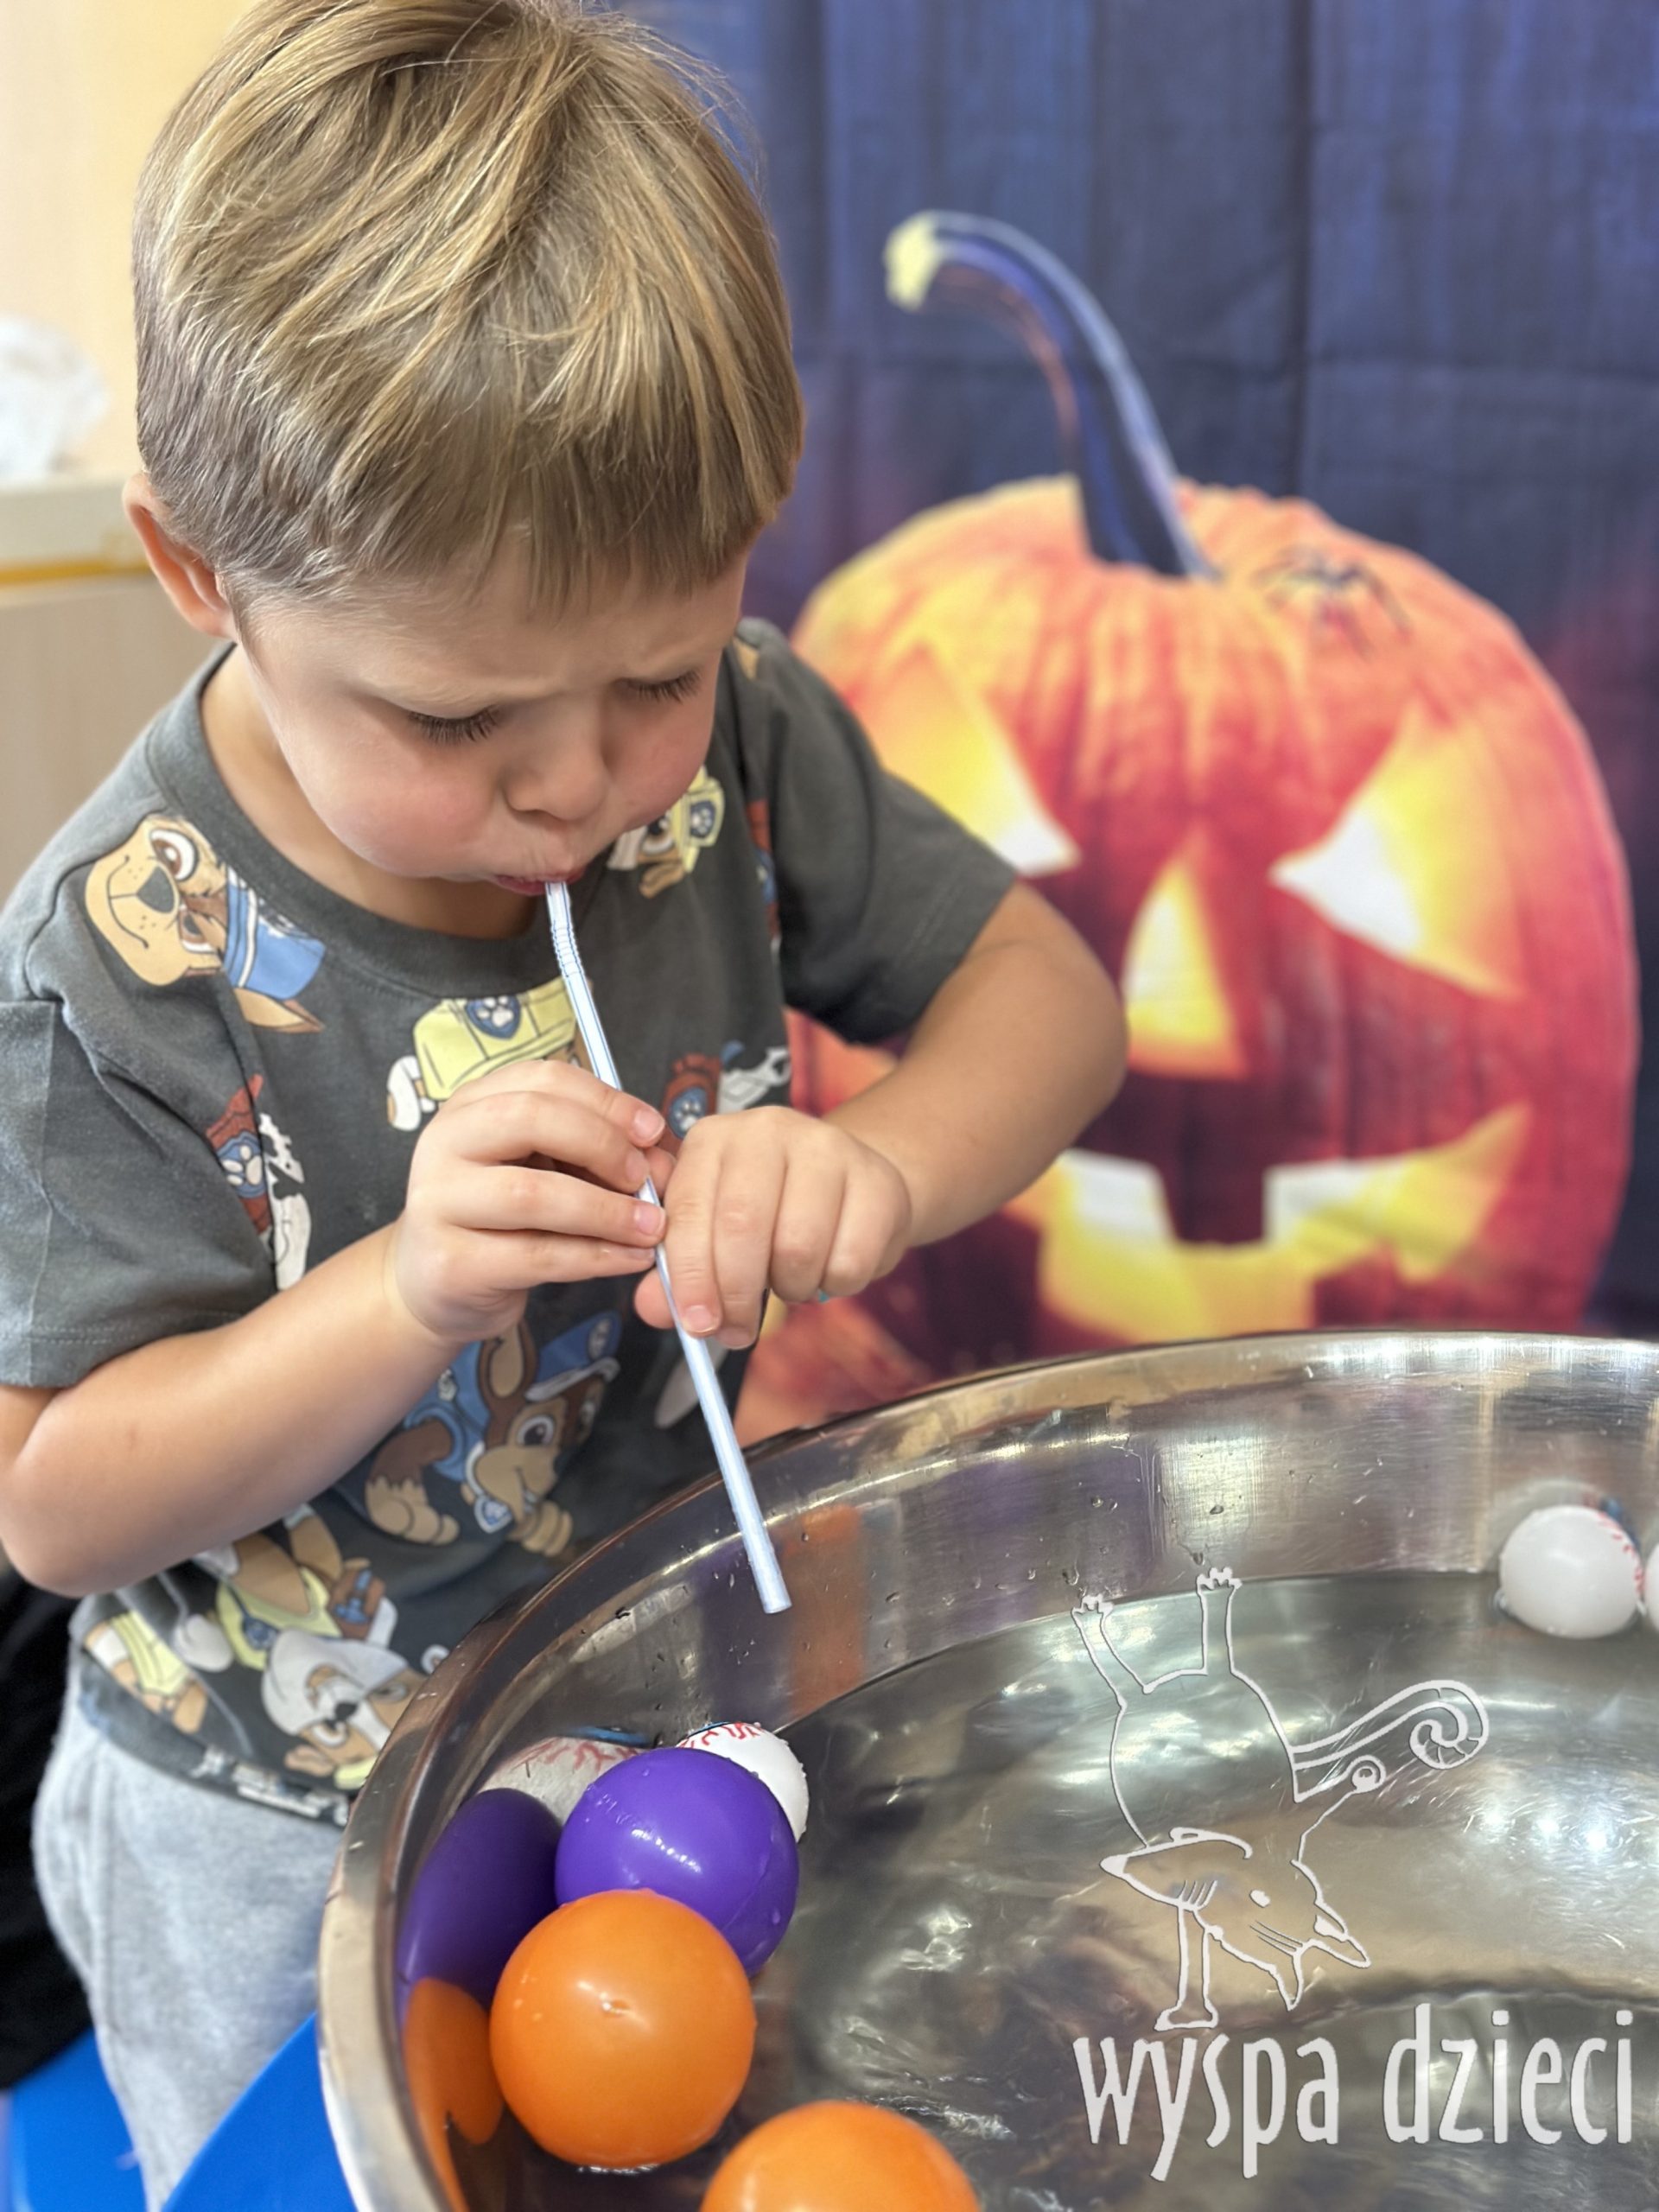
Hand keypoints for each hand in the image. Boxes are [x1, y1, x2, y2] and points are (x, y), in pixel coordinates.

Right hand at [388, 1060, 675, 1344]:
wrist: (436, 1285)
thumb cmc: (501, 1218)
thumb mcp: (545, 1171)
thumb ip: (596, 1155)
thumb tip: (662, 1157)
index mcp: (471, 1106)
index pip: (543, 1079)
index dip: (606, 1100)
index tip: (652, 1129)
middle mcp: (445, 1143)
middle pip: (530, 1118)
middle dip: (602, 1144)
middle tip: (644, 1177)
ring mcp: (439, 1203)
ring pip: (532, 1193)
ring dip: (606, 1210)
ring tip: (651, 1226)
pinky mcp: (452, 1263)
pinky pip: (536, 1255)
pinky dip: (595, 1257)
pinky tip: (631, 1259)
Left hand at [632, 1106, 913, 1348]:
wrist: (856, 1182)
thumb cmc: (774, 1209)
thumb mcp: (718, 1229)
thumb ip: (680, 1271)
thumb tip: (651, 1310)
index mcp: (712, 1139)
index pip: (689, 1210)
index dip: (689, 1276)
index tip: (696, 1323)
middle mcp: (766, 1130)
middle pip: (742, 1226)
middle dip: (735, 1294)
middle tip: (737, 1331)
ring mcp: (826, 1148)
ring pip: (798, 1246)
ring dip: (790, 1288)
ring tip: (789, 1285)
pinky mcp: (875, 1179)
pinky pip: (849, 1260)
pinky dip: (835, 1286)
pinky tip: (828, 1271)